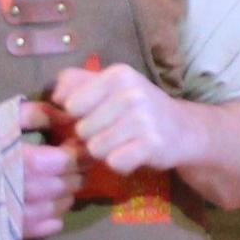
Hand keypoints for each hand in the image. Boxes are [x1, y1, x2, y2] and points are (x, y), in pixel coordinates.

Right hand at [8, 102, 79, 239]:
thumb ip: (37, 114)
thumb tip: (69, 115)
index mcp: (23, 162)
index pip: (70, 161)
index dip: (80, 153)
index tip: (77, 146)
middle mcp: (25, 192)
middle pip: (69, 184)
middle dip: (75, 171)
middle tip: (68, 162)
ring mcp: (20, 215)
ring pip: (61, 205)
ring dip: (65, 193)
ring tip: (55, 181)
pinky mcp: (12, 231)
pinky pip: (49, 225)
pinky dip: (54, 215)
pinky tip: (43, 203)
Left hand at [49, 62, 206, 177]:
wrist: (185, 129)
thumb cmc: (139, 108)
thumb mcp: (110, 86)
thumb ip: (77, 82)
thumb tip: (54, 96)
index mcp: (118, 75)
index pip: (71, 104)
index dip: (80, 115)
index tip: (99, 114)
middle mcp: (132, 93)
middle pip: (82, 129)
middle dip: (94, 135)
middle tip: (117, 131)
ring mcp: (144, 119)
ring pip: (95, 148)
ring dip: (107, 151)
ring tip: (125, 142)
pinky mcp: (152, 144)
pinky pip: (114, 162)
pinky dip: (121, 164)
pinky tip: (134, 155)